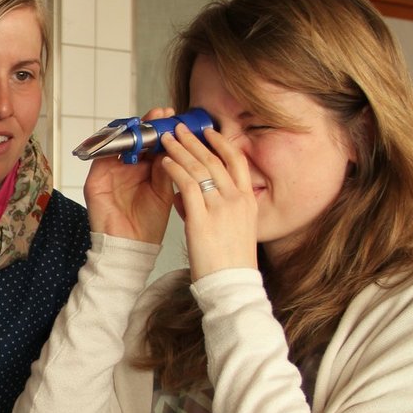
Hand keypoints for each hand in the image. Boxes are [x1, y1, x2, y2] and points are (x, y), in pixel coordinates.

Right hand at [83, 107, 177, 242]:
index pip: (151, 144)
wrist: (131, 248)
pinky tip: (126, 136)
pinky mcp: (96, 181)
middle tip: (162, 114)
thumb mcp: (164, 191)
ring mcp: (110, 173)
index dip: (161, 130)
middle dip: (148, 124)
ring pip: (117, 143)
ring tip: (147, 122)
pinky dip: (111, 144)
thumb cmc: (148, 225)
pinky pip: (100, 156)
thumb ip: (167, 168)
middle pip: (134, 139)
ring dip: (131, 130)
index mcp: (144, 172)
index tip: (174, 118)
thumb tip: (175, 142)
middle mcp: (126, 169)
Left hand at [157, 122, 258, 278]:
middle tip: (180, 128)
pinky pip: (187, 185)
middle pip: (215, 160)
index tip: (210, 132)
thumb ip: (215, 209)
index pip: (237, 162)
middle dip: (195, 141)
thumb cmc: (230, 262)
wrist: (231, 285)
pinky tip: (164, 163)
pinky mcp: (202, 219)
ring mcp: (221, 208)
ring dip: (181, 150)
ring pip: (199, 168)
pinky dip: (175, 170)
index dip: (222, 144)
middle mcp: (237, 199)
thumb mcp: (234, 229)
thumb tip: (187, 197)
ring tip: (167, 140)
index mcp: (248, 201)